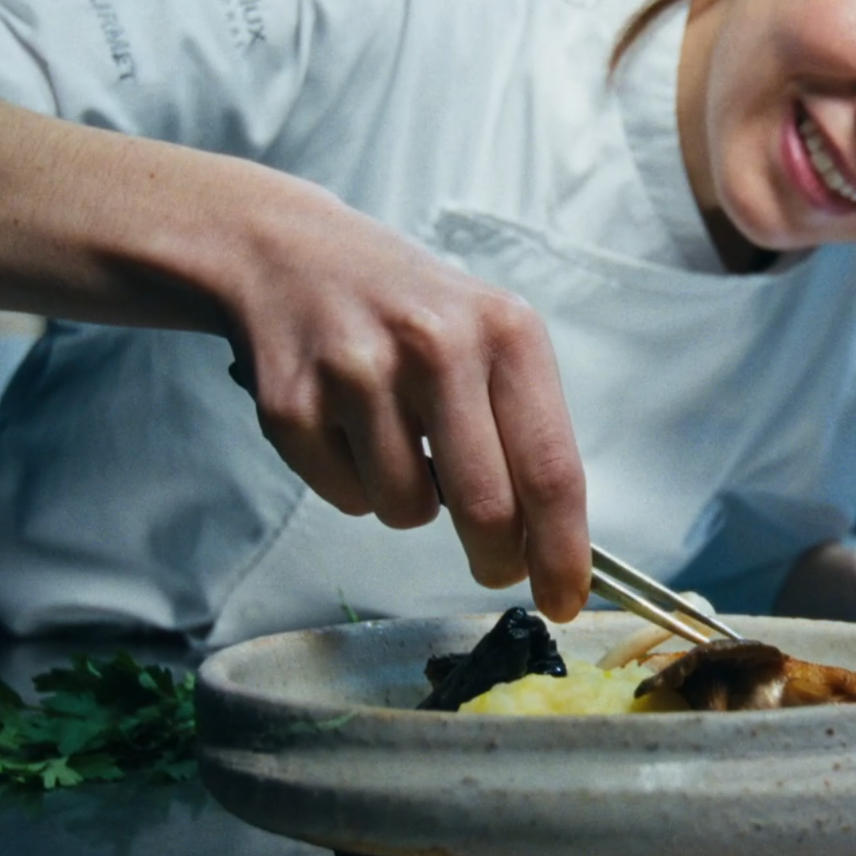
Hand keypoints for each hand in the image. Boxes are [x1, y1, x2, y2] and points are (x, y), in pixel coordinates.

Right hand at [225, 186, 589, 618]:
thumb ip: (523, 429)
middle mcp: (437, 346)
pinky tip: (345, 425)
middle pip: (486, 508)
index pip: (551, 469)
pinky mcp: (293, 403)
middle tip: (493, 566)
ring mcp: (358, 372)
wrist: (289, 255)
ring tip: (395, 440)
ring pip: (407, 511)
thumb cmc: (410, 313)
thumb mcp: (486, 339)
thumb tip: (547, 544)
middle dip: (495, 559)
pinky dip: (352, 483)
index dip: (562, 551)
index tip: (566, 600)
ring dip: (410, 503)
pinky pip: (344, 497)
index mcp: (505, 332)